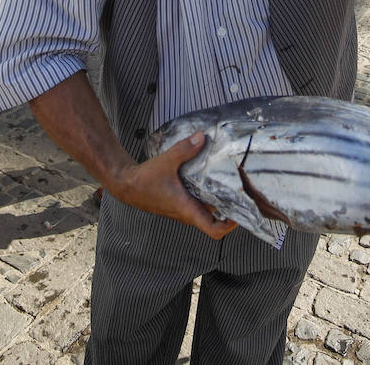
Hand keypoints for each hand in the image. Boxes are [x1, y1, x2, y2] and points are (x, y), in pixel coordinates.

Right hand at [108, 133, 237, 238]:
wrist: (126, 185)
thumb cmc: (143, 180)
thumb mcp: (165, 162)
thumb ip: (184, 150)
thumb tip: (201, 138)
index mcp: (187, 209)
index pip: (214, 230)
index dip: (230, 226)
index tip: (240, 213)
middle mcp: (187, 213)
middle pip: (215, 221)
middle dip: (230, 209)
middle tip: (243, 194)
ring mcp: (183, 209)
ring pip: (207, 211)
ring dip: (219, 202)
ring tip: (232, 185)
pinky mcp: (179, 202)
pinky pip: (199, 203)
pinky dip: (208, 195)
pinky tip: (211, 179)